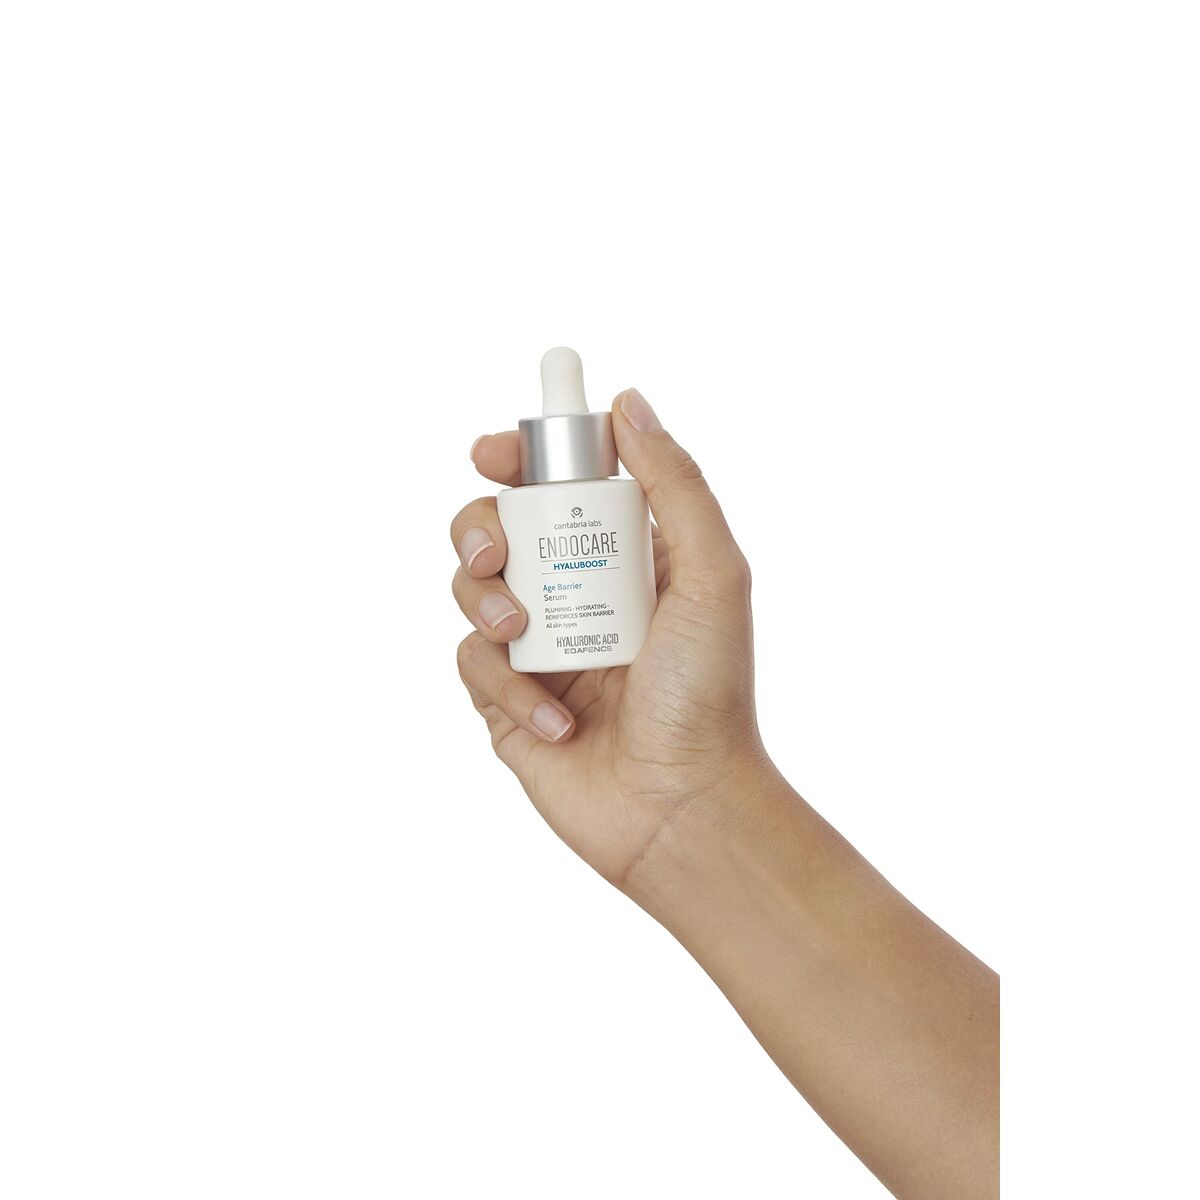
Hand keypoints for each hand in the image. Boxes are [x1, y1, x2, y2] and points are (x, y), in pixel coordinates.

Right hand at [452, 388, 768, 891]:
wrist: (683, 808)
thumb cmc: (709, 694)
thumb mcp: (711, 573)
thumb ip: (674, 483)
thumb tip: (628, 401)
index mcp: (624, 557)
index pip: (557, 485)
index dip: (518, 459)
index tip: (494, 454)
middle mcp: (577, 594)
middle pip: (496, 528)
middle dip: (479, 528)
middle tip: (495, 551)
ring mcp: (540, 649)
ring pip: (470, 591)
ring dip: (486, 603)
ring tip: (522, 636)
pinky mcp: (507, 703)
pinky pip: (472, 666)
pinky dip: (506, 688)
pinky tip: (557, 723)